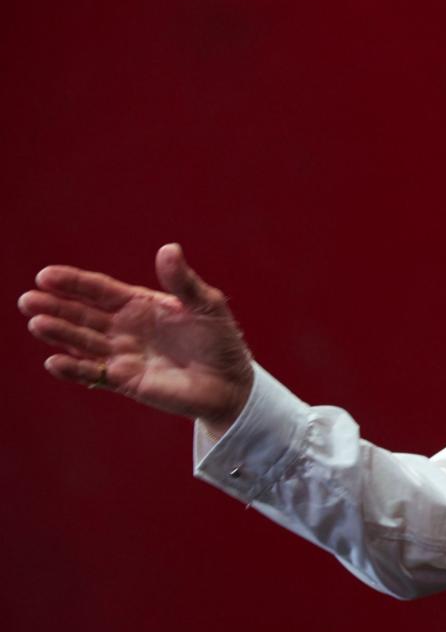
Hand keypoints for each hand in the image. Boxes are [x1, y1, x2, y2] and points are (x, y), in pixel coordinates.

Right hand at [18, 243, 253, 436]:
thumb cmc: (220, 339)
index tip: (46, 276)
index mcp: (140, 304)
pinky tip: (54, 362)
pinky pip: (94, 374)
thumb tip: (168, 249)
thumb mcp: (206, 305)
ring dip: (60, 334)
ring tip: (37, 324)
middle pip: (83, 314)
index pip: (99, 290)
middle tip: (28, 300)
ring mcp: (123, 355)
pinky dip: (75, 369)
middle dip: (55, 306)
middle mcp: (125, 328)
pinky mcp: (126, 381)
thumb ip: (183, 282)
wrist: (231, 382)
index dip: (73, 282)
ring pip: (83, 342)